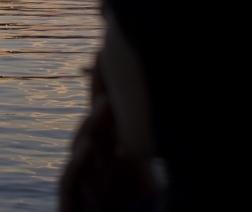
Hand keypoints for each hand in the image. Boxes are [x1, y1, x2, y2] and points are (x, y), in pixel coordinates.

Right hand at [59, 55, 156, 211]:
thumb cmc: (138, 207)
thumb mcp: (148, 176)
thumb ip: (152, 147)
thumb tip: (180, 114)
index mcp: (116, 156)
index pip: (110, 115)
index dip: (109, 86)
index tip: (111, 54)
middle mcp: (97, 165)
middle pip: (94, 123)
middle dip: (99, 94)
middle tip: (106, 61)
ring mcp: (84, 183)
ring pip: (81, 149)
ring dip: (92, 127)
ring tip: (106, 106)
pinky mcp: (72, 204)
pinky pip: (70, 182)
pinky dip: (77, 164)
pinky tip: (89, 148)